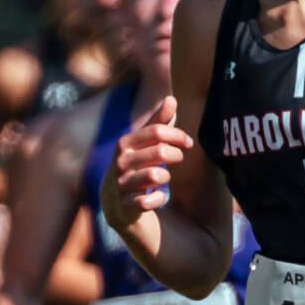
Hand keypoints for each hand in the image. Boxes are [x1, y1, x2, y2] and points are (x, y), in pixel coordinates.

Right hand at [105, 95, 189, 230]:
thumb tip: (171, 98)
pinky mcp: (126, 205)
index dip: (178, 135)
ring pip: (154, 176)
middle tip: (179, 158)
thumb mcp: (145, 144)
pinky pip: (147, 202)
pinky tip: (159, 197)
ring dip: (166, 176)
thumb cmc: (136, 166)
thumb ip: (159, 122)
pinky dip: (158, 199)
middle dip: (175, 155)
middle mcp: (121, 162)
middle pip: (159, 152)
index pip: (156, 131)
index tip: (189, 143)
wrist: (115, 201)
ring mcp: (122, 184)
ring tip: (164, 177)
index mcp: (126, 143)